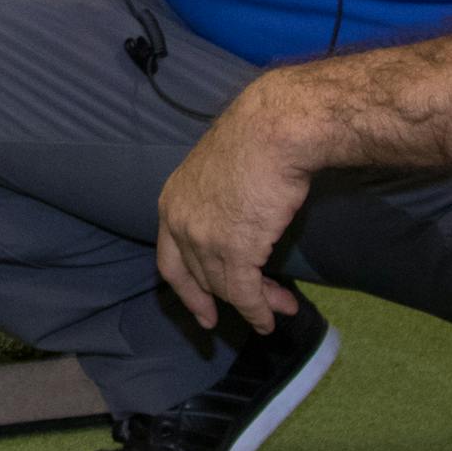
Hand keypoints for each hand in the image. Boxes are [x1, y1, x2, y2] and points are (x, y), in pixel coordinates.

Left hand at [155, 82, 311, 334]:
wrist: (271, 133)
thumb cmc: (253, 144)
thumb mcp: (218, 177)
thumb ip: (217, 207)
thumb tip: (238, 229)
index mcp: (171, 202)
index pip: (170, 260)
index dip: (187, 290)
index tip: (204, 313)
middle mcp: (179, 223)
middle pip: (202, 276)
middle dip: (233, 298)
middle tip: (260, 311)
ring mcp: (203, 238)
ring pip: (226, 286)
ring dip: (256, 303)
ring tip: (281, 310)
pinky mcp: (233, 250)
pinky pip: (245, 293)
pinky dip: (257, 310)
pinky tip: (270, 317)